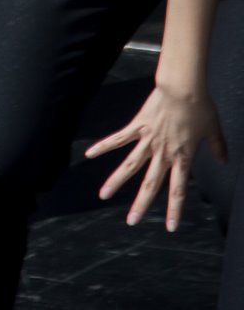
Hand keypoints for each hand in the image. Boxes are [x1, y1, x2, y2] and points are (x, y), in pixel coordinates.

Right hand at [86, 77, 227, 230]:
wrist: (183, 88)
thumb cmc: (200, 107)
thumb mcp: (214, 129)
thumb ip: (218, 147)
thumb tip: (224, 161)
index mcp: (183, 157)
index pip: (178, 190)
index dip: (174, 210)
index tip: (170, 227)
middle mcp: (163, 153)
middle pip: (150, 184)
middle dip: (141, 204)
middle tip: (131, 221)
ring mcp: (148, 140)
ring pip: (130, 165)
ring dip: (116, 181)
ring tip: (103, 194)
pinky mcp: (138, 126)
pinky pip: (118, 138)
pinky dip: (104, 146)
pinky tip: (90, 154)